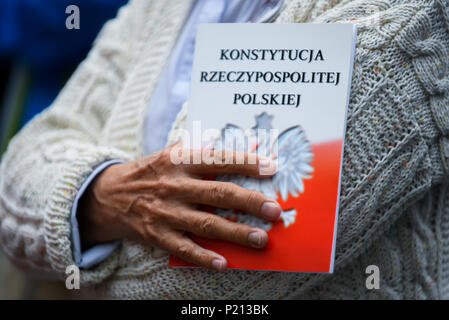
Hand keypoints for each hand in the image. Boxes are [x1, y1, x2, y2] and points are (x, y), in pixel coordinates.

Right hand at [78, 142, 280, 270]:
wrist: (107, 195)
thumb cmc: (148, 172)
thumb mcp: (168, 152)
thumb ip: (198, 147)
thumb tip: (232, 141)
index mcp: (178, 161)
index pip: (216, 160)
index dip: (244, 162)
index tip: (271, 167)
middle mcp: (174, 186)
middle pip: (217, 194)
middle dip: (248, 202)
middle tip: (274, 209)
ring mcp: (165, 213)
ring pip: (205, 224)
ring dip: (235, 232)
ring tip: (261, 239)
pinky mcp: (157, 235)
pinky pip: (183, 248)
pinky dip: (203, 257)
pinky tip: (224, 263)